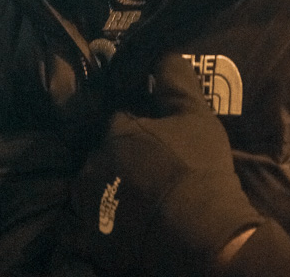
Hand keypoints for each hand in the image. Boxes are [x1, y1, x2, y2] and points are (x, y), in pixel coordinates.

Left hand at [69, 53, 261, 275]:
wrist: (200, 234)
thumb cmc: (197, 169)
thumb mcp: (195, 115)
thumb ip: (174, 79)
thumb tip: (162, 51)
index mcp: (115, 129)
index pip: (119, 116)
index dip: (137, 124)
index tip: (153, 136)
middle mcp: (94, 161)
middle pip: (104, 153)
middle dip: (121, 158)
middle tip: (148, 172)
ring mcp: (89, 202)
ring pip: (95, 188)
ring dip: (110, 190)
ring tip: (139, 201)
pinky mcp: (91, 239)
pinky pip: (91, 227)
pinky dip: (104, 225)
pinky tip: (127, 226)